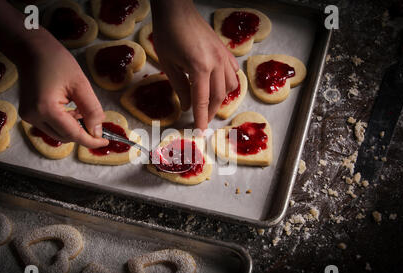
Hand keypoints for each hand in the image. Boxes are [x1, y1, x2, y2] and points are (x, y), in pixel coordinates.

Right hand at [17, 32, 107, 147]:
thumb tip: (97, 132)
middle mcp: (33, 116)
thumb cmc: (56, 61)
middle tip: (97, 122)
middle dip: (83, 134)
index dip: (90, 141)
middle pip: (65, 137)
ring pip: (58, 134)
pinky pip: (51, 127)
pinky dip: (65, 124)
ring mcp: (28, 116)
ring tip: (83, 111)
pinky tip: (73, 111)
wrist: (32, 49)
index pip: (73, 134)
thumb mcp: (80, 84)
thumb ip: (91, 110)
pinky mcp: (28, 114)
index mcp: (45, 109)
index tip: (105, 143)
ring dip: (74, 129)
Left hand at [151, 0, 238, 130]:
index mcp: (200, 68)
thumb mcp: (169, 65)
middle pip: (218, 96)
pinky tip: (221, 87)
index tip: (200, 132)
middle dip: (210, 111)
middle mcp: (216, 63)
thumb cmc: (169, 35)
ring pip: (230, 86)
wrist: (177, 11)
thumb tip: (187, 107)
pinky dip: (229, 84)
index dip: (201, 118)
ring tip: (210, 105)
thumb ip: (180, 88)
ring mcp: (224, 56)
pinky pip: (234, 73)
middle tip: (202, 121)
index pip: (202, 100)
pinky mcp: (226, 51)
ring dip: (221, 99)